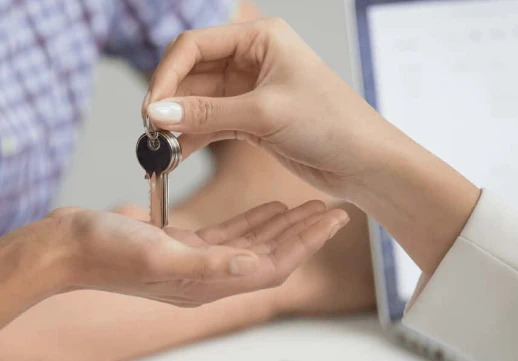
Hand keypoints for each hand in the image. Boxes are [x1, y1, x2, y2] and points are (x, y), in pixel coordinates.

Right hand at [53, 200, 347, 306]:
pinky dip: (253, 222)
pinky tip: (269, 207)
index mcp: (204, 283)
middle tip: (337, 208)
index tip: (334, 220)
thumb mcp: (156, 251)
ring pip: (253, 246)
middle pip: (270, 258)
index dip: (305, 244)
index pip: (272, 267)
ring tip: (312, 205)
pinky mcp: (180, 248)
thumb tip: (253, 265)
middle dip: (304, 234)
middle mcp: (204, 278)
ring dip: (284, 227)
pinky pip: (228, 237)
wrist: (61, 249)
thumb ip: (205, 260)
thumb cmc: (101, 250)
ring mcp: (193, 265)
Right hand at [143, 18, 416, 202]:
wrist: (367, 163)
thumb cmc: (333, 124)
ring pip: (197, 101)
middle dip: (169, 101)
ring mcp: (251, 90)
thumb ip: (208, 113)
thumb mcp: (265, 114)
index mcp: (261, 38)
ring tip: (159, 149)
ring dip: (177, 123)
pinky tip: (176, 155)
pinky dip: (192, 137)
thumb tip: (158, 113)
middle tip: (151, 131)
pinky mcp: (252, 120)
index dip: (167, 74)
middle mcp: (253, 59)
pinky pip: (210, 123)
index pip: (195, 46)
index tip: (151, 107)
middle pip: (191, 73)